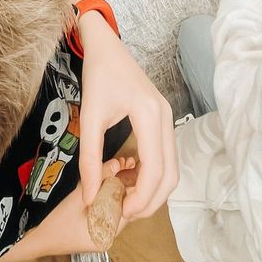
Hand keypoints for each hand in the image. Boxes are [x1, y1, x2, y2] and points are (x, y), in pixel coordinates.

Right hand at [2, 157, 137, 260]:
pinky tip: (101, 184)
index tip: (126, 166)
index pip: (128, 207)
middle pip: (122, 208)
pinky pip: (105, 212)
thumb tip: (118, 163)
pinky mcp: (92, 231)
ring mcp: (100, 236)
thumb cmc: (53, 222)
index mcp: (108, 234)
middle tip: (120, 164)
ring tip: (111, 170)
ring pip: (114, 208)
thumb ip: (98, 181)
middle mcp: (108, 238)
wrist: (32, 240)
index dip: (128, 186)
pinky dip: (104, 198)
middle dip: (121, 186)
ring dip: (112, 191)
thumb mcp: (77, 198)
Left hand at [77, 12, 177, 220]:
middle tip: (125, 214)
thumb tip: (89, 197)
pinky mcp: (164, 120)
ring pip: (172, 168)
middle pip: (171, 175)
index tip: (120, 213)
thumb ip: (89, 159)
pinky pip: (166, 156)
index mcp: (150, 115)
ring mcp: (168, 118)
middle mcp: (166, 118)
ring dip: (154, 190)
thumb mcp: (90, 116)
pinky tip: (132, 181)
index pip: (155, 169)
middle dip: (151, 201)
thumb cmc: (98, 75)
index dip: (141, 197)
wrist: (107, 46)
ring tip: (127, 201)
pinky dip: (154, 175)